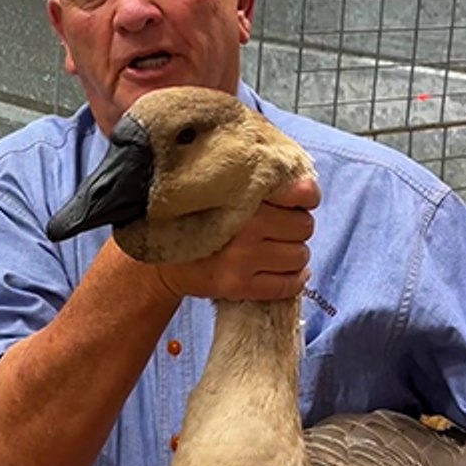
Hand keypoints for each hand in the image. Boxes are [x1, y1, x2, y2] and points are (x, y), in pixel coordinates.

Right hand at [155, 178, 319, 300]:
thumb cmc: (195, 218)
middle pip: (303, 226)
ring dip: (293, 253)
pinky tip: (283, 271)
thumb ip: (257, 179)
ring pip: (300, 256)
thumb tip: (305, 185)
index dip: (305, 197)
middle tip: (279, 227)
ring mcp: (242, 259)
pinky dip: (293, 279)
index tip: (298, 201)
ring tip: (276, 249)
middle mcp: (245, 226)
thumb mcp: (220, 188)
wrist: (159, 259)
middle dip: (295, 227)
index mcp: (241, 193)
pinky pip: (288, 285)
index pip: (301, 193)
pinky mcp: (238, 286)